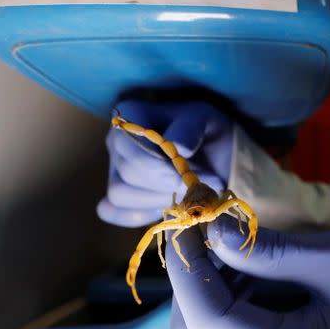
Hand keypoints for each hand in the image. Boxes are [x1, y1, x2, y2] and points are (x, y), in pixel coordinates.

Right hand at [97, 100, 233, 226]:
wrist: (215, 156)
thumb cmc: (207, 133)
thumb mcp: (206, 121)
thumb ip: (190, 130)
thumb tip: (179, 147)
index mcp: (132, 114)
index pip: (131, 147)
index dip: (157, 167)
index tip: (184, 177)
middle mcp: (117, 142)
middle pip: (128, 173)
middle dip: (164, 184)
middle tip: (192, 184)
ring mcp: (115, 170)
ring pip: (119, 194)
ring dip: (155, 200)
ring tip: (183, 192)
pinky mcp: (119, 197)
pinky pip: (117, 212)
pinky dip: (142, 214)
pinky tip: (165, 205)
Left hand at [166, 222, 329, 328]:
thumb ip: (268, 249)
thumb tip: (211, 231)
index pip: (214, 327)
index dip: (188, 274)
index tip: (186, 224)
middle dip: (190, 282)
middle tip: (204, 229)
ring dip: (204, 284)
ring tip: (226, 239)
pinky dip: (223, 290)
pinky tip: (241, 259)